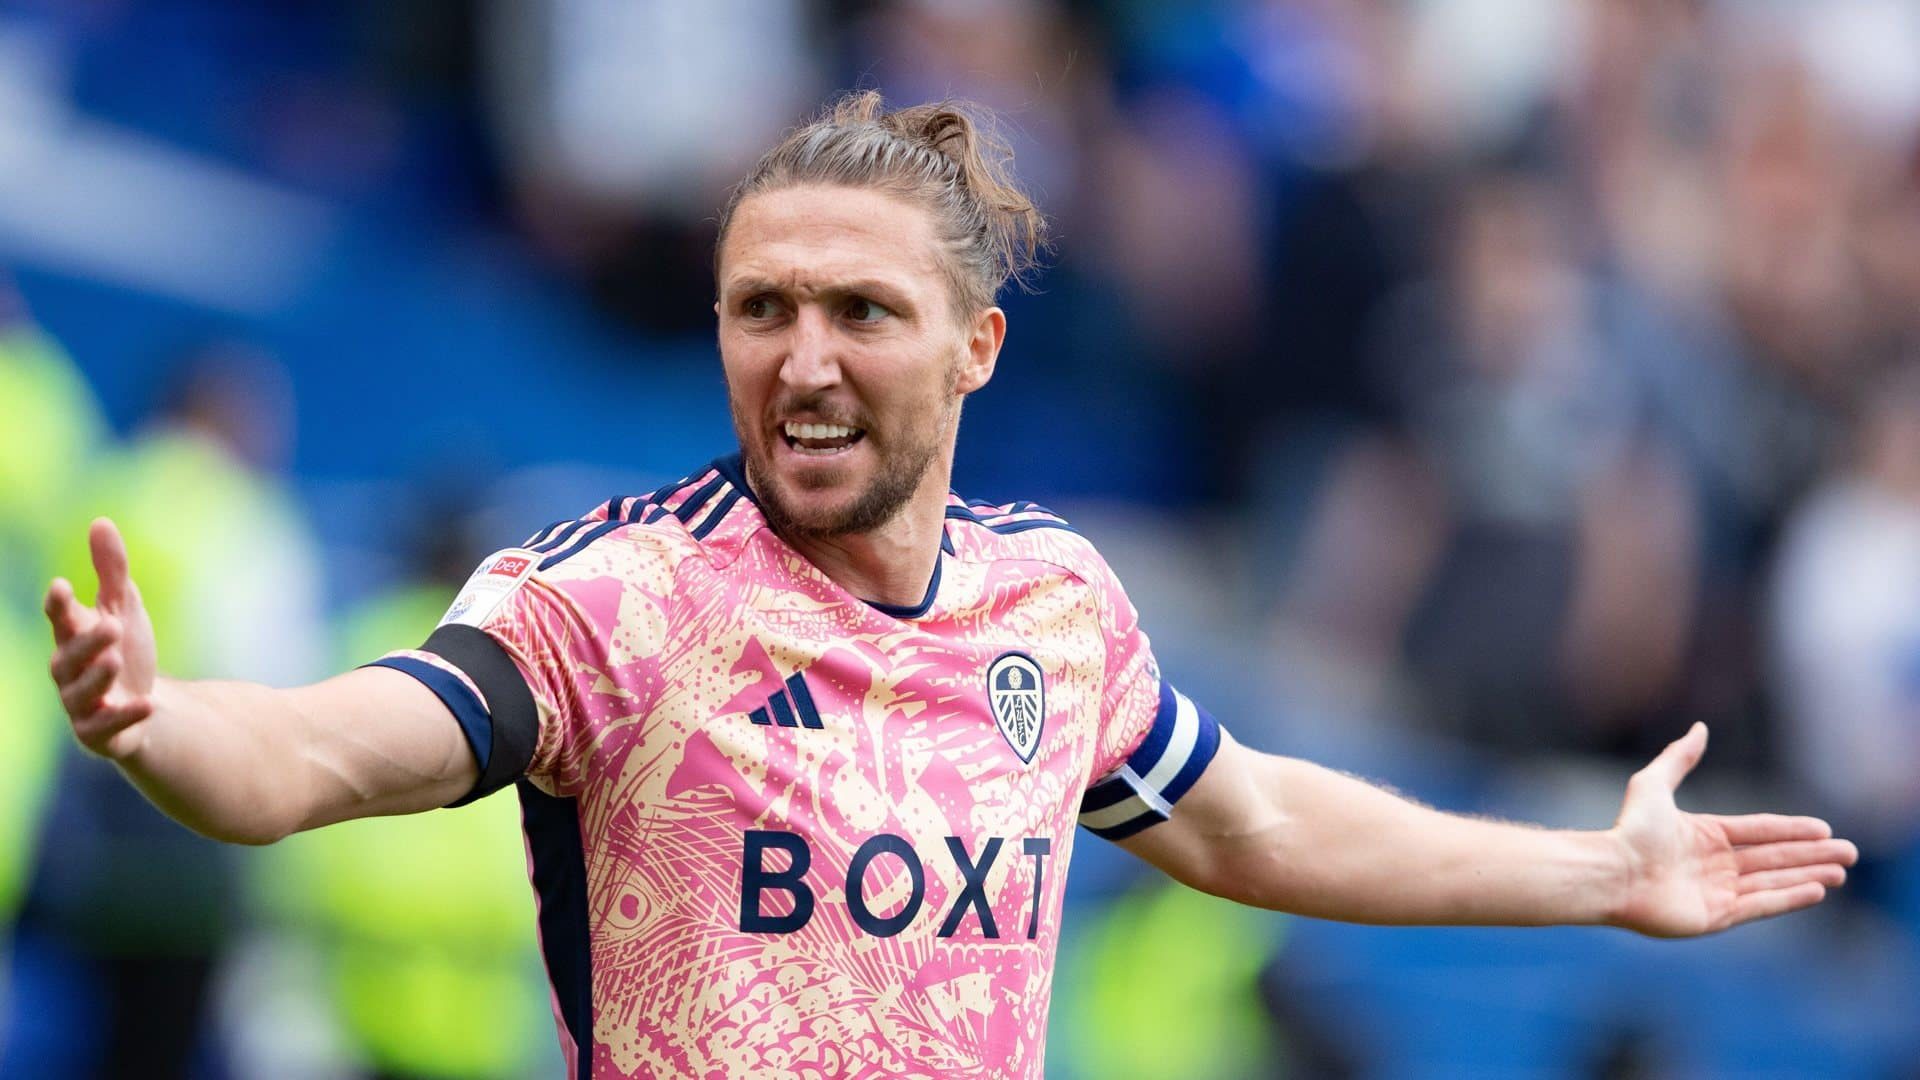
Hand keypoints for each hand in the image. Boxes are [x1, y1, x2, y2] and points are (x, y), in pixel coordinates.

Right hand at [45, 518, 158, 759]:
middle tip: (111, 624)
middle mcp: (70, 672)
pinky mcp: (99, 733)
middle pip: (68, 657)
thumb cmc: (125, 651)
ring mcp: (82, 705)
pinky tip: (147, 704)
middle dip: (85, 642)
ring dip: (97, 677)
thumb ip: (111, 570)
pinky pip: (105, 727)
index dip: (59, 605)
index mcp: (72, 638)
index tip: (62, 586)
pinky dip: (124, 715)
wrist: (145, 709)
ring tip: (116, 659)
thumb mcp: (123, 607)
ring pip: (80, 693)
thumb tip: (100, 522)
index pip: (59, 619)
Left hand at [1608, 723, 1856, 936]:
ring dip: (1808, 876)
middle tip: (1850, 853)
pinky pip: (1761, 905)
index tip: (1824, 829)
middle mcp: (1714, 864)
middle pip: (1773, 858)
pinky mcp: (1716, 916)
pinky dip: (1789, 898)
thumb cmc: (1630, 830)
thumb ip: (1679, 758)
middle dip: (1811, 855)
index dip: (1792, 830)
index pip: (1759, 832)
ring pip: (1773, 881)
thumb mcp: (1653, 784)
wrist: (1612, 872)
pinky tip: (1816, 891)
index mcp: (1704, 835)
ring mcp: (1716, 891)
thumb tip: (1699, 727)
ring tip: (1841, 872)